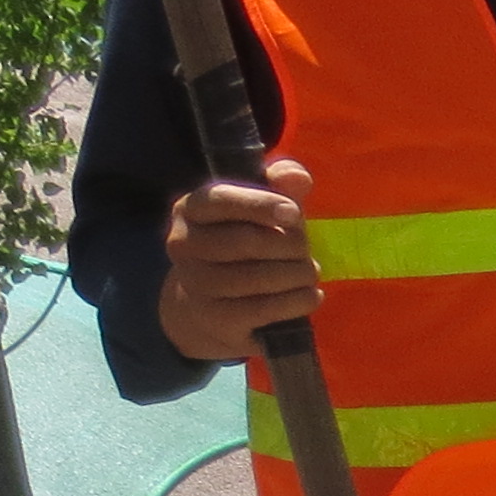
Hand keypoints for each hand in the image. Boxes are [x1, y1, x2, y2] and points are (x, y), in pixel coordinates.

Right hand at [155, 154, 321, 359]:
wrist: (211, 307)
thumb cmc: (243, 245)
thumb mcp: (260, 209)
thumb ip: (279, 185)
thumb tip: (296, 176)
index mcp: (190, 209)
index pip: (221, 199)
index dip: (261, 205)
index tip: (294, 213)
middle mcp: (183, 245)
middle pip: (245, 241)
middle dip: (289, 244)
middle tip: (306, 250)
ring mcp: (196, 284)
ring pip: (257, 277)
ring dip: (297, 274)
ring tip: (310, 272)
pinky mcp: (216, 319)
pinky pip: (264, 309)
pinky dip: (296, 301)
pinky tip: (312, 295)